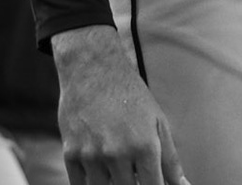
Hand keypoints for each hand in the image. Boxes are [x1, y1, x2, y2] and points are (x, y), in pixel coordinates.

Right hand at [51, 25, 188, 184]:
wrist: (93, 69)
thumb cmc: (130, 95)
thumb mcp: (158, 123)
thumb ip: (171, 160)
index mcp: (144, 147)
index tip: (152, 183)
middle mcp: (117, 154)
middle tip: (134, 171)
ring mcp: (91, 155)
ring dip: (112, 184)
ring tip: (118, 168)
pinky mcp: (70, 153)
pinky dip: (90, 183)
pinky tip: (100, 171)